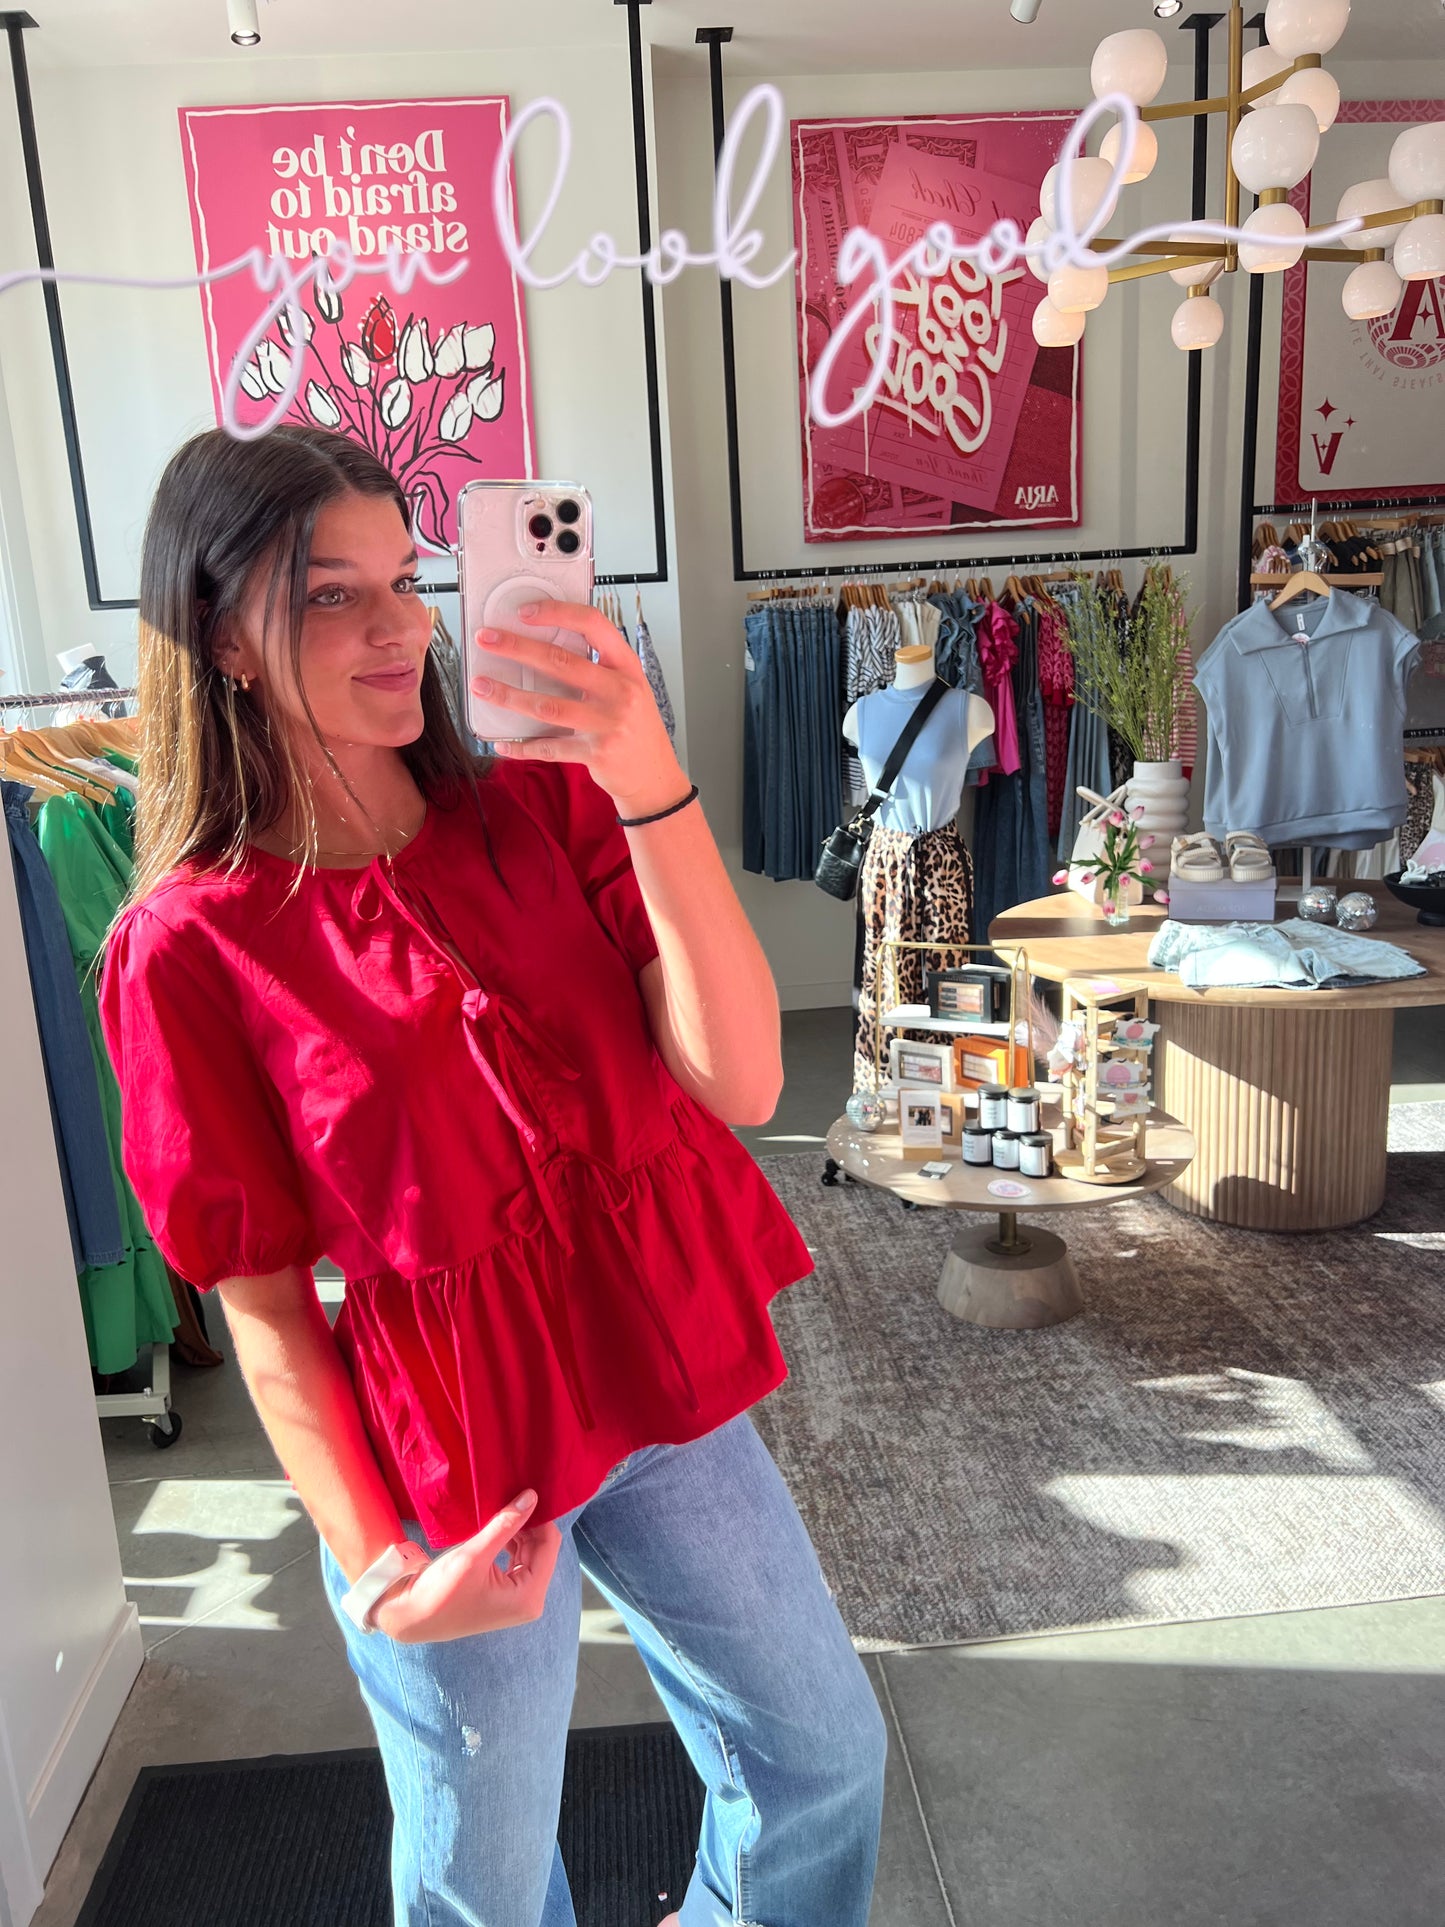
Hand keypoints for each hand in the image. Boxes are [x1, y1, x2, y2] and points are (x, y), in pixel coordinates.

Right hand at [371, 1489, 562, 1644]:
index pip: (549, 1546)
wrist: (410, 1617)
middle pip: (541, 1550)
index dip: (540, 1517)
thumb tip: (532, 1497)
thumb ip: (506, 1525)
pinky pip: (517, 1561)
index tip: (528, 1489)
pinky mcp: (504, 1595)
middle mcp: (529, 1601)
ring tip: (505, 1505)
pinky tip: (499, 1525)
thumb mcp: (474, 1555)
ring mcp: (517, 1600)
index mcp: (529, 1597)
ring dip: (519, 1531)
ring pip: (529, 1553)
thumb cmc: (440, 1591)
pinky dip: (510, 1542)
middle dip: (529, 1523)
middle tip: (516, 1492)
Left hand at [472, 603, 688, 817]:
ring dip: (509, 695)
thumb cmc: (637, 729)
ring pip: (547, 706)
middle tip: (487, 639)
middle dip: (516, 648)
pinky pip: (549, 748)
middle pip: (560, 661)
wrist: (656, 777)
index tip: (525, 612)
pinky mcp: (596, 754)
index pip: (593, 625)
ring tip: (481, 686)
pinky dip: (522, 746)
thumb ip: (597, 669)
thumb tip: (544, 648)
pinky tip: (503, 743)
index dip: (557, 613)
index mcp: (627, 667)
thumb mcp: (629, 689)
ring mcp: (608, 724)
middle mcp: (620, 692)